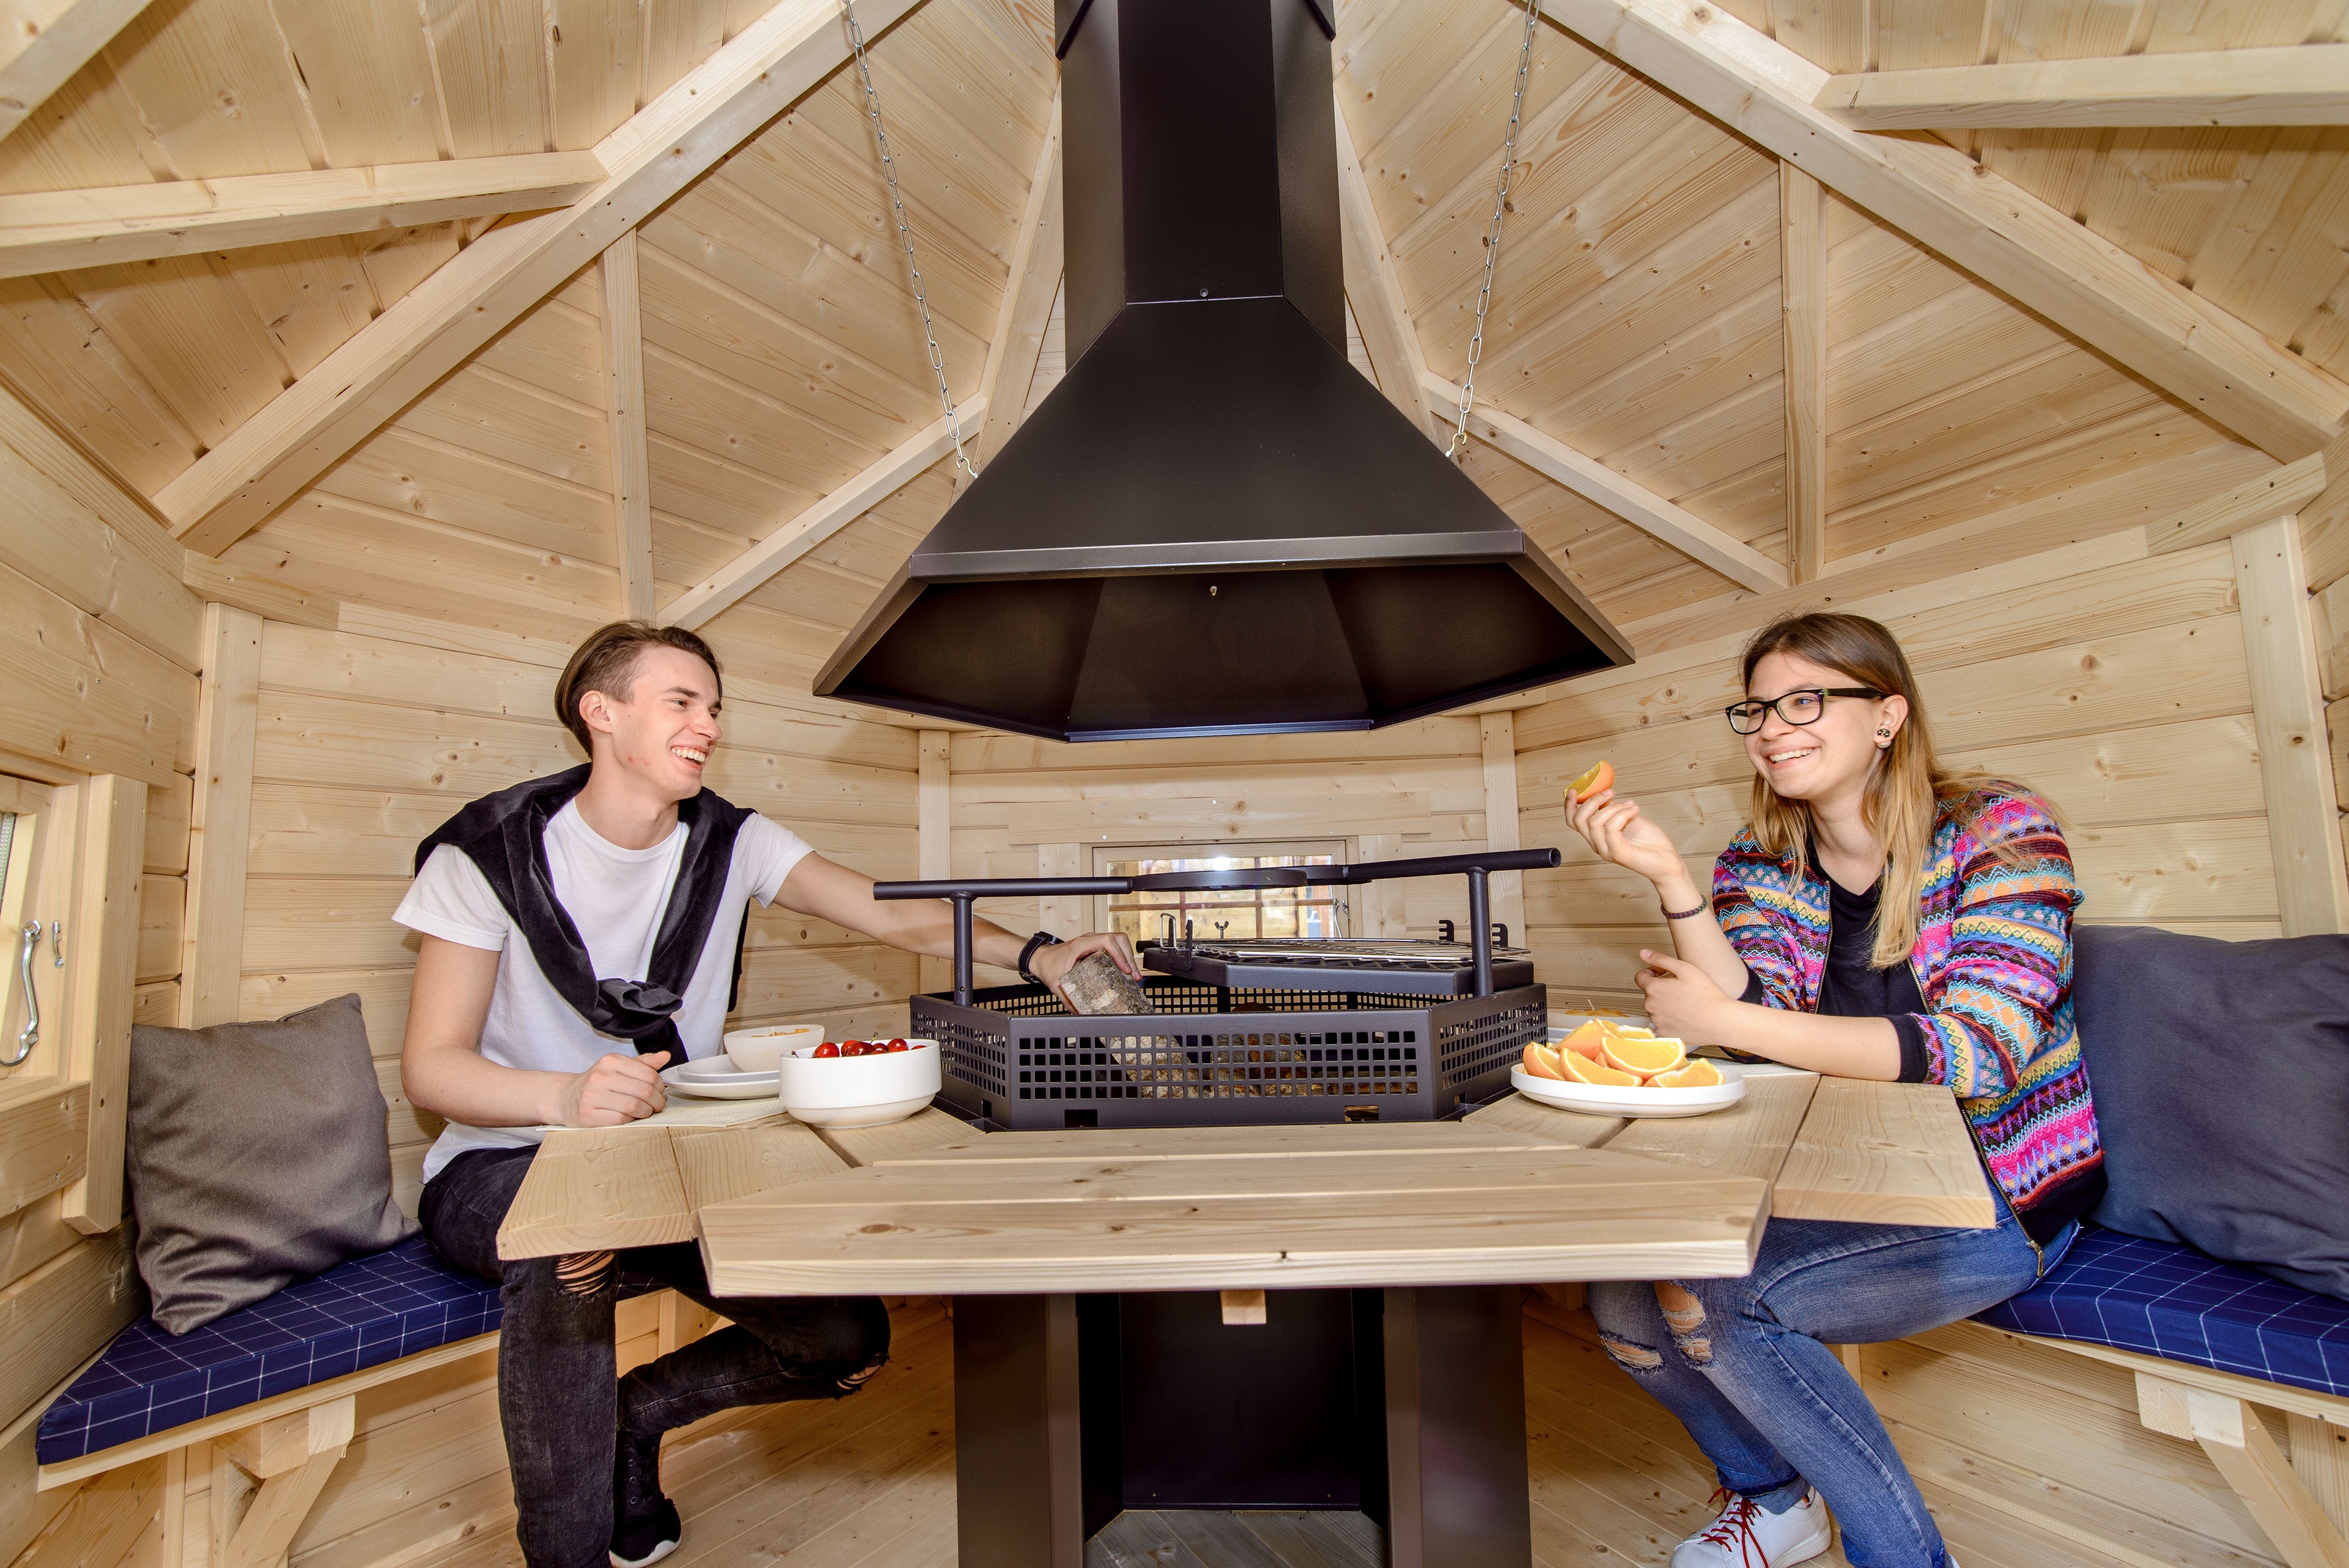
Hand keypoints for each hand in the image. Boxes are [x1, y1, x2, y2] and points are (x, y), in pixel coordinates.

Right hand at [555, 1051, 668, 1126]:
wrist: (566, 1098)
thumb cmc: (598, 1083)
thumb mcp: (619, 1067)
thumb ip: (643, 1063)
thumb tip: (665, 1056)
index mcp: (611, 1061)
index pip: (649, 1074)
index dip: (660, 1086)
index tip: (659, 1091)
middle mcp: (600, 1076)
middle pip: (644, 1091)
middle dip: (657, 1101)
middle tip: (657, 1105)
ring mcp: (592, 1096)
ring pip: (634, 1106)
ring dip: (646, 1112)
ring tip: (645, 1112)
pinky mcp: (587, 1115)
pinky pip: (620, 1120)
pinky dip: (630, 1120)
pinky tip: (629, 1117)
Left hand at [1028, 931, 1139, 1002]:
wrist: (1040, 958)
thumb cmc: (1048, 966)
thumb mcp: (1057, 984)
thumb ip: (1068, 999)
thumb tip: (1080, 1014)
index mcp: (1080, 945)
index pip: (1106, 941)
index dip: (1119, 953)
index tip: (1125, 969)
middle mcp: (1089, 940)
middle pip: (1117, 939)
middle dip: (1129, 957)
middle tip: (1134, 976)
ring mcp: (1093, 941)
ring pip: (1118, 941)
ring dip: (1128, 956)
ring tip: (1134, 975)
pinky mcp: (1095, 946)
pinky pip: (1114, 946)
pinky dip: (1122, 956)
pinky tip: (1125, 970)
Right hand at [1567, 783, 1689, 889]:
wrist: (1667, 861)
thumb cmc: (1649, 841)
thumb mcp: (1627, 818)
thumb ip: (1612, 809)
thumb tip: (1603, 794)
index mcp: (1596, 836)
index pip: (1573, 821)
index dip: (1569, 805)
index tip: (1575, 790)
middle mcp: (1597, 844)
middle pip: (1579, 820)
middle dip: (1593, 800)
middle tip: (1610, 792)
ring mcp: (1606, 851)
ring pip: (1594, 822)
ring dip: (1613, 806)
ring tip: (1630, 805)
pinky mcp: (1618, 854)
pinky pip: (1611, 828)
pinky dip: (1623, 814)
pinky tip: (1635, 810)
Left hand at [1634, 951, 1735, 1045]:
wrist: (1720, 1021)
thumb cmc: (1705, 994)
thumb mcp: (1685, 968)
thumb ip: (1661, 959)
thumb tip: (1643, 953)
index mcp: (1653, 989)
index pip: (1640, 977)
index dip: (1652, 972)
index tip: (1665, 973)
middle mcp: (1650, 1007)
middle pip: (1650, 993)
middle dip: (1662, 987)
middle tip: (1681, 987)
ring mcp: (1657, 1022)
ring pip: (1656, 1008)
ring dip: (1665, 1003)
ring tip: (1685, 1002)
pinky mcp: (1664, 1034)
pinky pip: (1662, 1023)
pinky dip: (1670, 1018)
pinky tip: (1685, 1015)